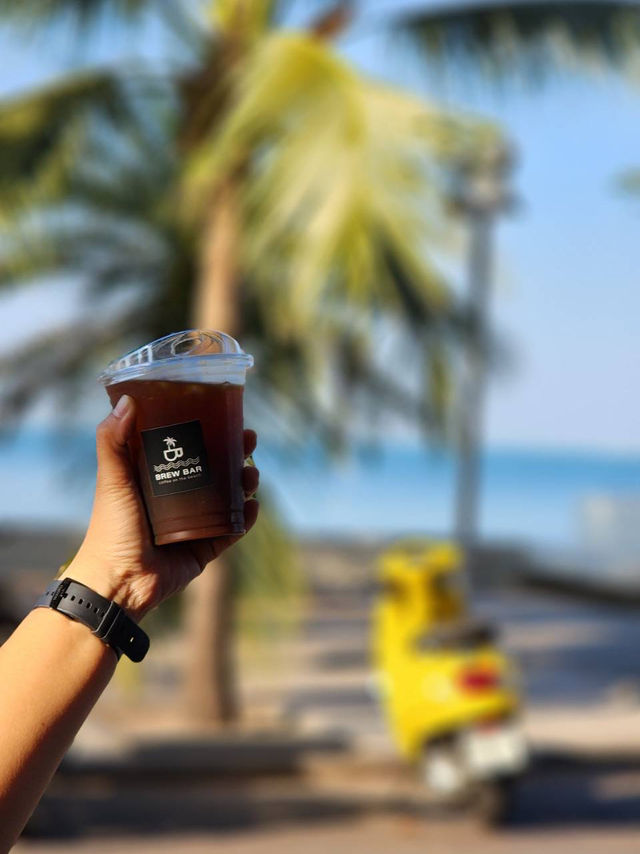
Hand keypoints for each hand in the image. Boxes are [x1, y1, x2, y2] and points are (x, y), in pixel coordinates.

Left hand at [61, 395, 258, 621]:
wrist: (119, 582)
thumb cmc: (111, 528)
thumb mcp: (112, 479)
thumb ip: (112, 441)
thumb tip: (127, 399)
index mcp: (155, 478)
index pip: (186, 445)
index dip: (207, 429)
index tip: (225, 414)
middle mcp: (176, 498)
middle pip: (214, 468)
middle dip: (236, 452)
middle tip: (249, 440)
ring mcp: (193, 523)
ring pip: (228, 497)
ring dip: (245, 482)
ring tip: (251, 475)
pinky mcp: (204, 548)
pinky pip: (232, 530)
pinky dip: (247, 518)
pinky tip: (254, 505)